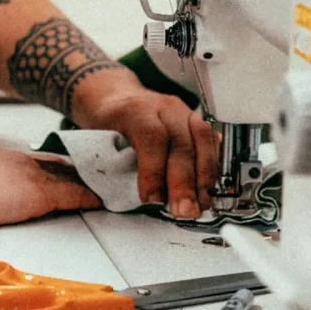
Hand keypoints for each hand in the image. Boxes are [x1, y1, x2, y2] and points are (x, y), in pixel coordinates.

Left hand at [84, 87, 219, 218]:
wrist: (117, 98)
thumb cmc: (107, 121)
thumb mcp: (97, 140)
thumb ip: (109, 168)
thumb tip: (118, 202)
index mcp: (134, 110)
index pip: (151, 137)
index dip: (154, 171)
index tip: (153, 200)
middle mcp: (162, 107)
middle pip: (181, 143)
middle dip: (184, 183)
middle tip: (184, 211)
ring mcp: (182, 111)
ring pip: (203, 139)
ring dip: (204, 176)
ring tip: (202, 203)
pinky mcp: (195, 120)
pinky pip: (212, 140)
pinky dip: (213, 166)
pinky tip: (209, 187)